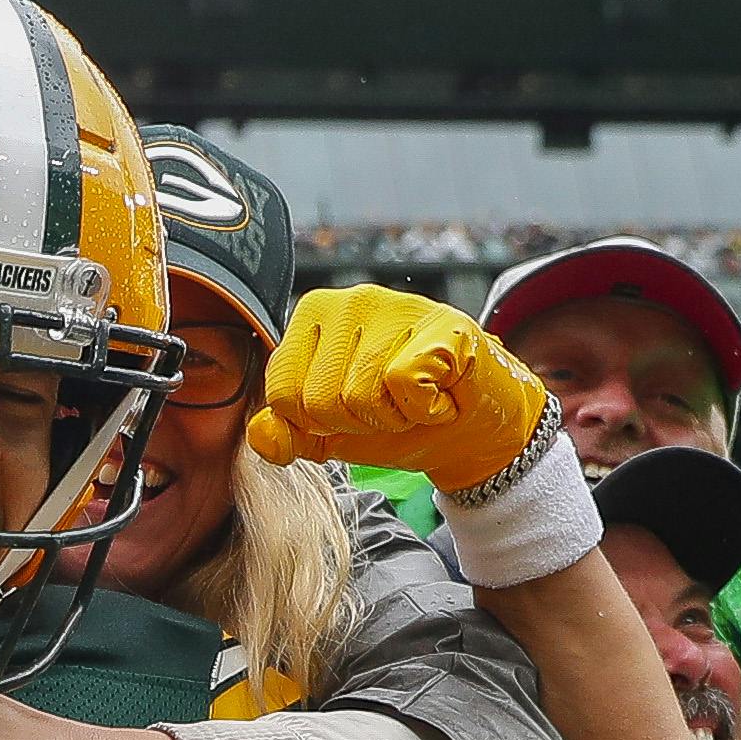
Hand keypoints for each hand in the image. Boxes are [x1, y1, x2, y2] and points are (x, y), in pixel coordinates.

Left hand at [246, 282, 549, 491]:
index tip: (354, 409)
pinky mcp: (441, 322)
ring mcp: (394, 305)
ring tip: (416, 397)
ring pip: (359, 396)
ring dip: (393, 417)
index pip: (280, 394)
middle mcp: (347, 300)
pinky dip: (425, 408)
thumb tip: (263, 439)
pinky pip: (404, 386)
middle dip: (358, 422)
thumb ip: (289, 434)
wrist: (476, 428)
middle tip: (392, 405)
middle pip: (318, 401)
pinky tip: (441, 392)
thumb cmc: (403, 420)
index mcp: (311, 317)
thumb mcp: (333, 433)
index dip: (318, 423)